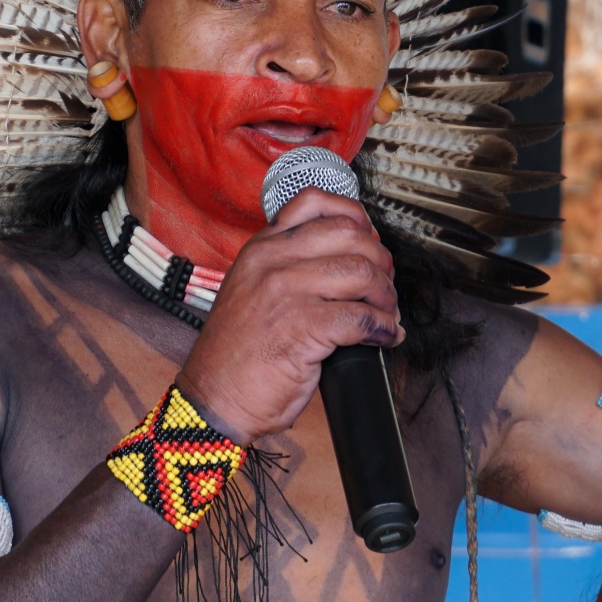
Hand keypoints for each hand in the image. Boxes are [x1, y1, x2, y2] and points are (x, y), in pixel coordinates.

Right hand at [178, 188, 400, 444]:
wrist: (215, 399)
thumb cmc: (238, 353)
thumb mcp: (253, 289)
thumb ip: (290, 265)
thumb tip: (351, 256)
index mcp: (262, 248)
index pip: (315, 202)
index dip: (356, 218)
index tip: (370, 242)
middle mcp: (272, 262)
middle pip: (350, 235)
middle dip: (380, 261)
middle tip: (384, 286)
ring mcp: (285, 291)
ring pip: (362, 273)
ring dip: (386, 297)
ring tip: (385, 314)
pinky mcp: (302, 327)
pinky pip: (362, 317)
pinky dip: (384, 328)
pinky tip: (384, 337)